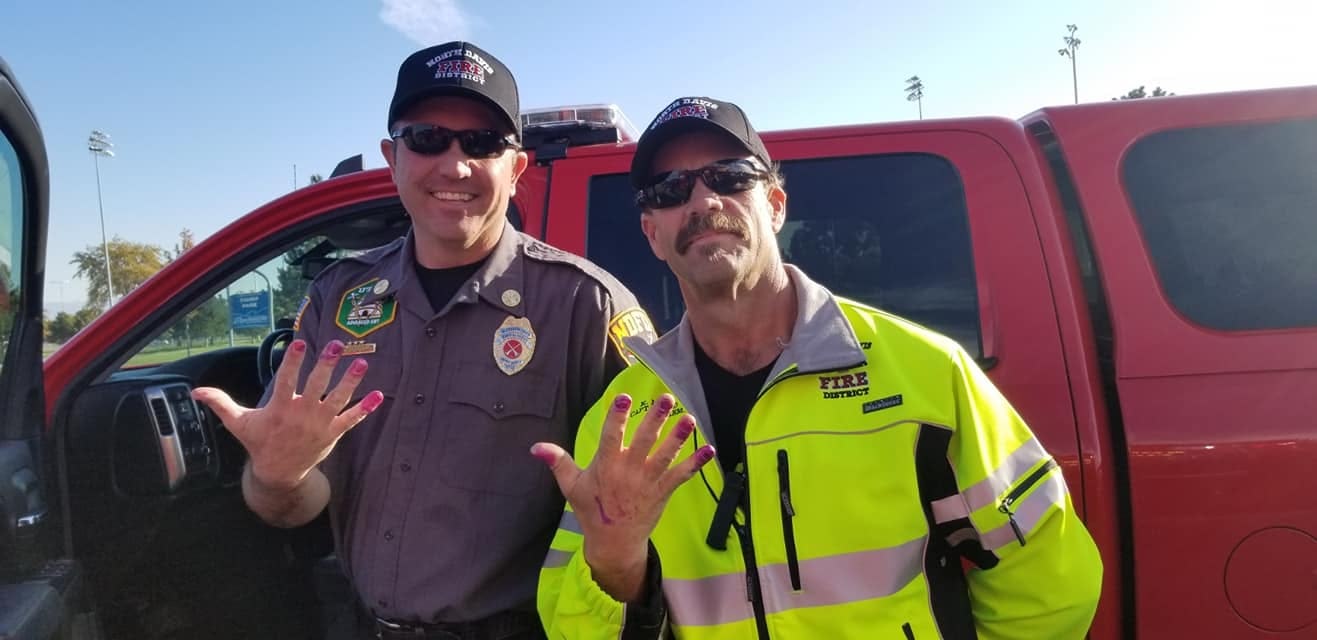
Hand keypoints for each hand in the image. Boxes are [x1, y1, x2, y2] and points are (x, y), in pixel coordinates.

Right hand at [192, 339, 382, 490]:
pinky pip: (352, 419)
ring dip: (351, 381)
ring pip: (338, 399)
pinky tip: (379, 395)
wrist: (279, 473)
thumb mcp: (238, 423)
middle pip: (317, 385)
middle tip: (336, 345)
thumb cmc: (259, 442)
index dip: (293, 361)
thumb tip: (196, 391)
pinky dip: (365, 408)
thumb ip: (220, 403)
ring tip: (362, 361)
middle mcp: (302, 413)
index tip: (300, 342)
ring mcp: (320, 424)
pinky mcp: (333, 433)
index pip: (286, 380)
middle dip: (327, 365)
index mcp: (280, 408)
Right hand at [531, 393, 713, 599]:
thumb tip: (536, 447)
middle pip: (644, 441)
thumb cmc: (591, 509)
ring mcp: (648, 482)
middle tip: (666, 398)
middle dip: (655, 420)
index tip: (624, 398)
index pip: (611, 437)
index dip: (617, 417)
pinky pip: (681, 476)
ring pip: (666, 456)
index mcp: (606, 466)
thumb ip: (558, 462)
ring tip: (690, 418)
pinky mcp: (662, 492)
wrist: (613, 542)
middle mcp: (628, 472)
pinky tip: (710, 449)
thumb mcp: (571, 486)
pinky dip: (696, 464)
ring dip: (679, 437)